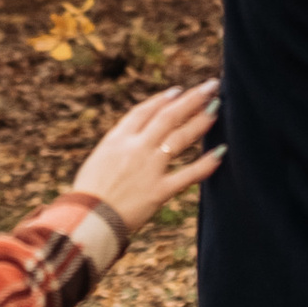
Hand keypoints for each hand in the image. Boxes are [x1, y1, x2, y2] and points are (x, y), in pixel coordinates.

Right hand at [72, 77, 223, 229]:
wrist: (86, 220)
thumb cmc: (87, 195)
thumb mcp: (97, 161)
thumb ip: (118, 149)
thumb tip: (134, 141)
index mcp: (117, 139)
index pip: (144, 112)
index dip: (162, 99)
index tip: (178, 91)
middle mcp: (136, 148)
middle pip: (168, 116)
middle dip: (191, 99)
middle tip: (210, 86)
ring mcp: (149, 168)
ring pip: (180, 137)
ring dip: (201, 121)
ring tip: (216, 108)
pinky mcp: (159, 191)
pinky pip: (188, 175)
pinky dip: (206, 164)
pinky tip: (221, 152)